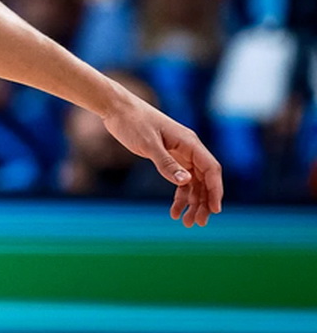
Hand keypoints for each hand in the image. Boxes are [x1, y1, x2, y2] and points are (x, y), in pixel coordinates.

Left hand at [101, 93, 222, 226]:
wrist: (116, 108)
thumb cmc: (132, 122)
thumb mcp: (148, 144)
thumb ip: (166, 163)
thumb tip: (186, 181)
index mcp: (189, 143)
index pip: (211, 170)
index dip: (216, 190)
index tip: (215, 210)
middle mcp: (189, 149)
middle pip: (204, 180)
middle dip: (203, 203)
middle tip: (197, 223)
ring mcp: (180, 154)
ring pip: (193, 183)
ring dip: (192, 203)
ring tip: (185, 223)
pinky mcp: (169, 157)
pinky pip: (180, 180)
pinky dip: (179, 196)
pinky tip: (174, 211)